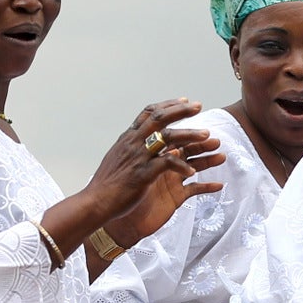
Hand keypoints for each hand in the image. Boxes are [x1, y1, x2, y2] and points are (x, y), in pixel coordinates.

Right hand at [84, 100, 220, 250]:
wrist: (95, 202)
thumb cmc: (106, 183)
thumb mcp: (117, 158)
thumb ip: (130, 147)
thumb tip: (137, 140)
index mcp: (128, 138)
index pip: (149, 113)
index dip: (168, 105)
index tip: (184, 100)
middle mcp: (133, 143)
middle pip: (160, 118)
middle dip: (181, 110)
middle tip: (199, 106)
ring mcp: (138, 157)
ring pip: (168, 137)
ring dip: (189, 134)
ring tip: (207, 135)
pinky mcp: (143, 174)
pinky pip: (168, 164)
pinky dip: (182, 166)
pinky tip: (192, 172)